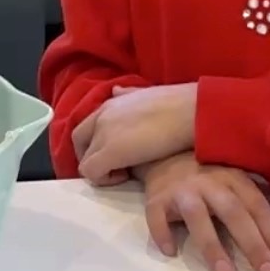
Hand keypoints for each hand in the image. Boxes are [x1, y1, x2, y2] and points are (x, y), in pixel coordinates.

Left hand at [73, 83, 196, 186]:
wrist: (191, 110)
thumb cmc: (178, 104)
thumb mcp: (145, 95)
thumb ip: (127, 95)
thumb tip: (116, 91)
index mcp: (110, 104)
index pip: (87, 126)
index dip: (96, 143)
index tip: (118, 153)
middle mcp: (101, 117)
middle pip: (78, 142)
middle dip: (92, 157)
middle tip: (116, 167)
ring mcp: (103, 134)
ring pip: (83, 160)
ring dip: (100, 169)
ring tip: (125, 172)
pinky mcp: (110, 152)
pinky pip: (91, 172)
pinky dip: (104, 179)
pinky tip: (127, 177)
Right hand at [139, 153, 269, 270]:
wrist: (165, 155)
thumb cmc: (209, 179)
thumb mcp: (236, 185)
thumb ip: (257, 208)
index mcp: (234, 179)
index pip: (258, 208)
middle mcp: (210, 182)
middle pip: (234, 213)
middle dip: (253, 245)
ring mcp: (182, 190)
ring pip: (197, 216)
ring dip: (212, 245)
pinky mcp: (156, 198)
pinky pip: (157, 217)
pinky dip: (163, 233)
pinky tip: (171, 252)